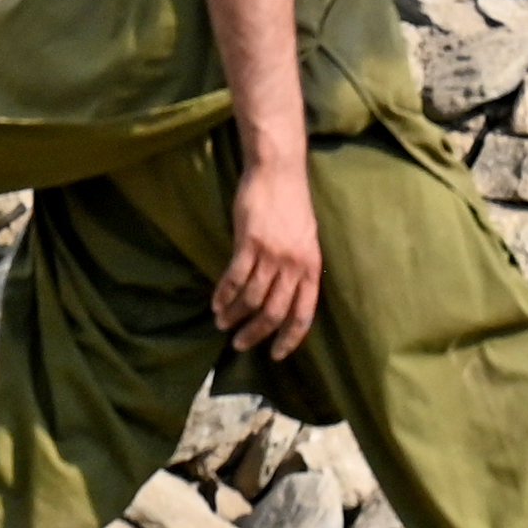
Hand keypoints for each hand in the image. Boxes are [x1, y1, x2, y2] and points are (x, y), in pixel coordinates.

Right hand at [214, 155, 325, 357]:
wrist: (278, 172)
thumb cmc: (292, 205)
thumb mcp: (306, 239)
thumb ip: (298, 268)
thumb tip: (285, 298)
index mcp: (311, 266)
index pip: (303, 314)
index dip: (290, 338)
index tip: (276, 355)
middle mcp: (294, 265)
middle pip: (274, 312)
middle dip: (256, 333)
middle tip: (240, 344)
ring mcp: (271, 254)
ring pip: (252, 298)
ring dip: (234, 314)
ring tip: (222, 322)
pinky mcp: (249, 242)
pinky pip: (235, 278)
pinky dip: (224, 294)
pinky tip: (216, 303)